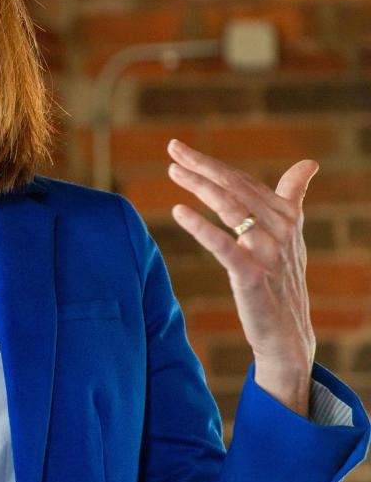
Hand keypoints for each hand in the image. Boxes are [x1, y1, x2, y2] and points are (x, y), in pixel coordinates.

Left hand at [167, 139, 317, 416]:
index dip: (212, 163)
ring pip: (231, 209)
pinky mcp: (252, 276)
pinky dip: (201, 227)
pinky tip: (179, 212)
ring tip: (174, 172)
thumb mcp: (291, 237)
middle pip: (236, 188)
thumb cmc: (284, 283)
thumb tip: (308, 163)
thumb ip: (293, 197)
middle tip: (173, 148)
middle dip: (203, 166)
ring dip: (201, 187)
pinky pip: (224, 246)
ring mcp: (267, 252)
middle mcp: (280, 229)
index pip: (243, 181)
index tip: (180, 147)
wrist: (288, 334)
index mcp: (286, 216)